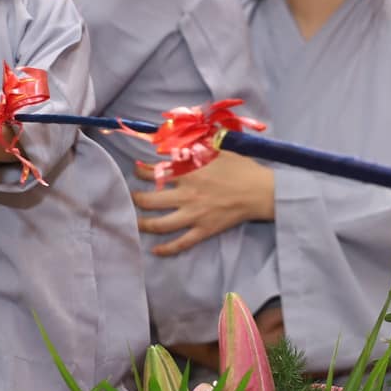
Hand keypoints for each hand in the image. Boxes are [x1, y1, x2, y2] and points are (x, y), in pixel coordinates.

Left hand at [133, 152, 273, 256]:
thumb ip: (197, 146)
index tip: (136, 170)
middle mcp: (186, 195)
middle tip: (131, 198)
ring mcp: (194, 215)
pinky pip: (181, 243)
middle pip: (150, 201)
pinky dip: (167, 248)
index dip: (141, 171)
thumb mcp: (218, 149)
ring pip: (160, 224)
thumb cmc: (241, 168)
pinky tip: (156, 250)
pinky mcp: (204, 230)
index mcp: (188, 173)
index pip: (154, 172)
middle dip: (136, 199)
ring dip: (143, 224)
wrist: (260, 191)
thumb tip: (180, 140)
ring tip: (135, 223)